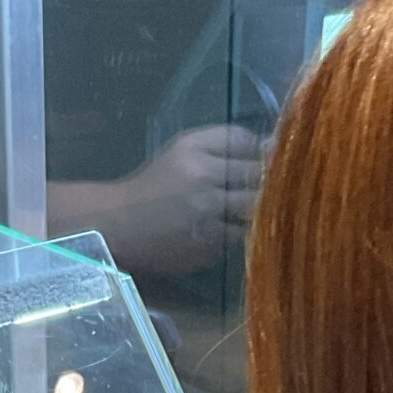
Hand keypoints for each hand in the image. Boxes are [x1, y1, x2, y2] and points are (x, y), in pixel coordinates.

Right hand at [96, 125, 266, 274]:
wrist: (122, 225)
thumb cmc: (157, 183)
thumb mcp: (183, 149)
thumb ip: (224, 142)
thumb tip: (271, 147)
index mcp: (193, 152)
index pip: (244, 143)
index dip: (256, 151)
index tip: (257, 159)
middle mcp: (202, 183)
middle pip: (255, 178)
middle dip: (260, 182)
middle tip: (253, 186)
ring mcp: (207, 220)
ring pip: (252, 213)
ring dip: (251, 211)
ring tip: (234, 209)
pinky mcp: (207, 250)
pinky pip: (236, 238)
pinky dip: (233, 233)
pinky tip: (217, 230)